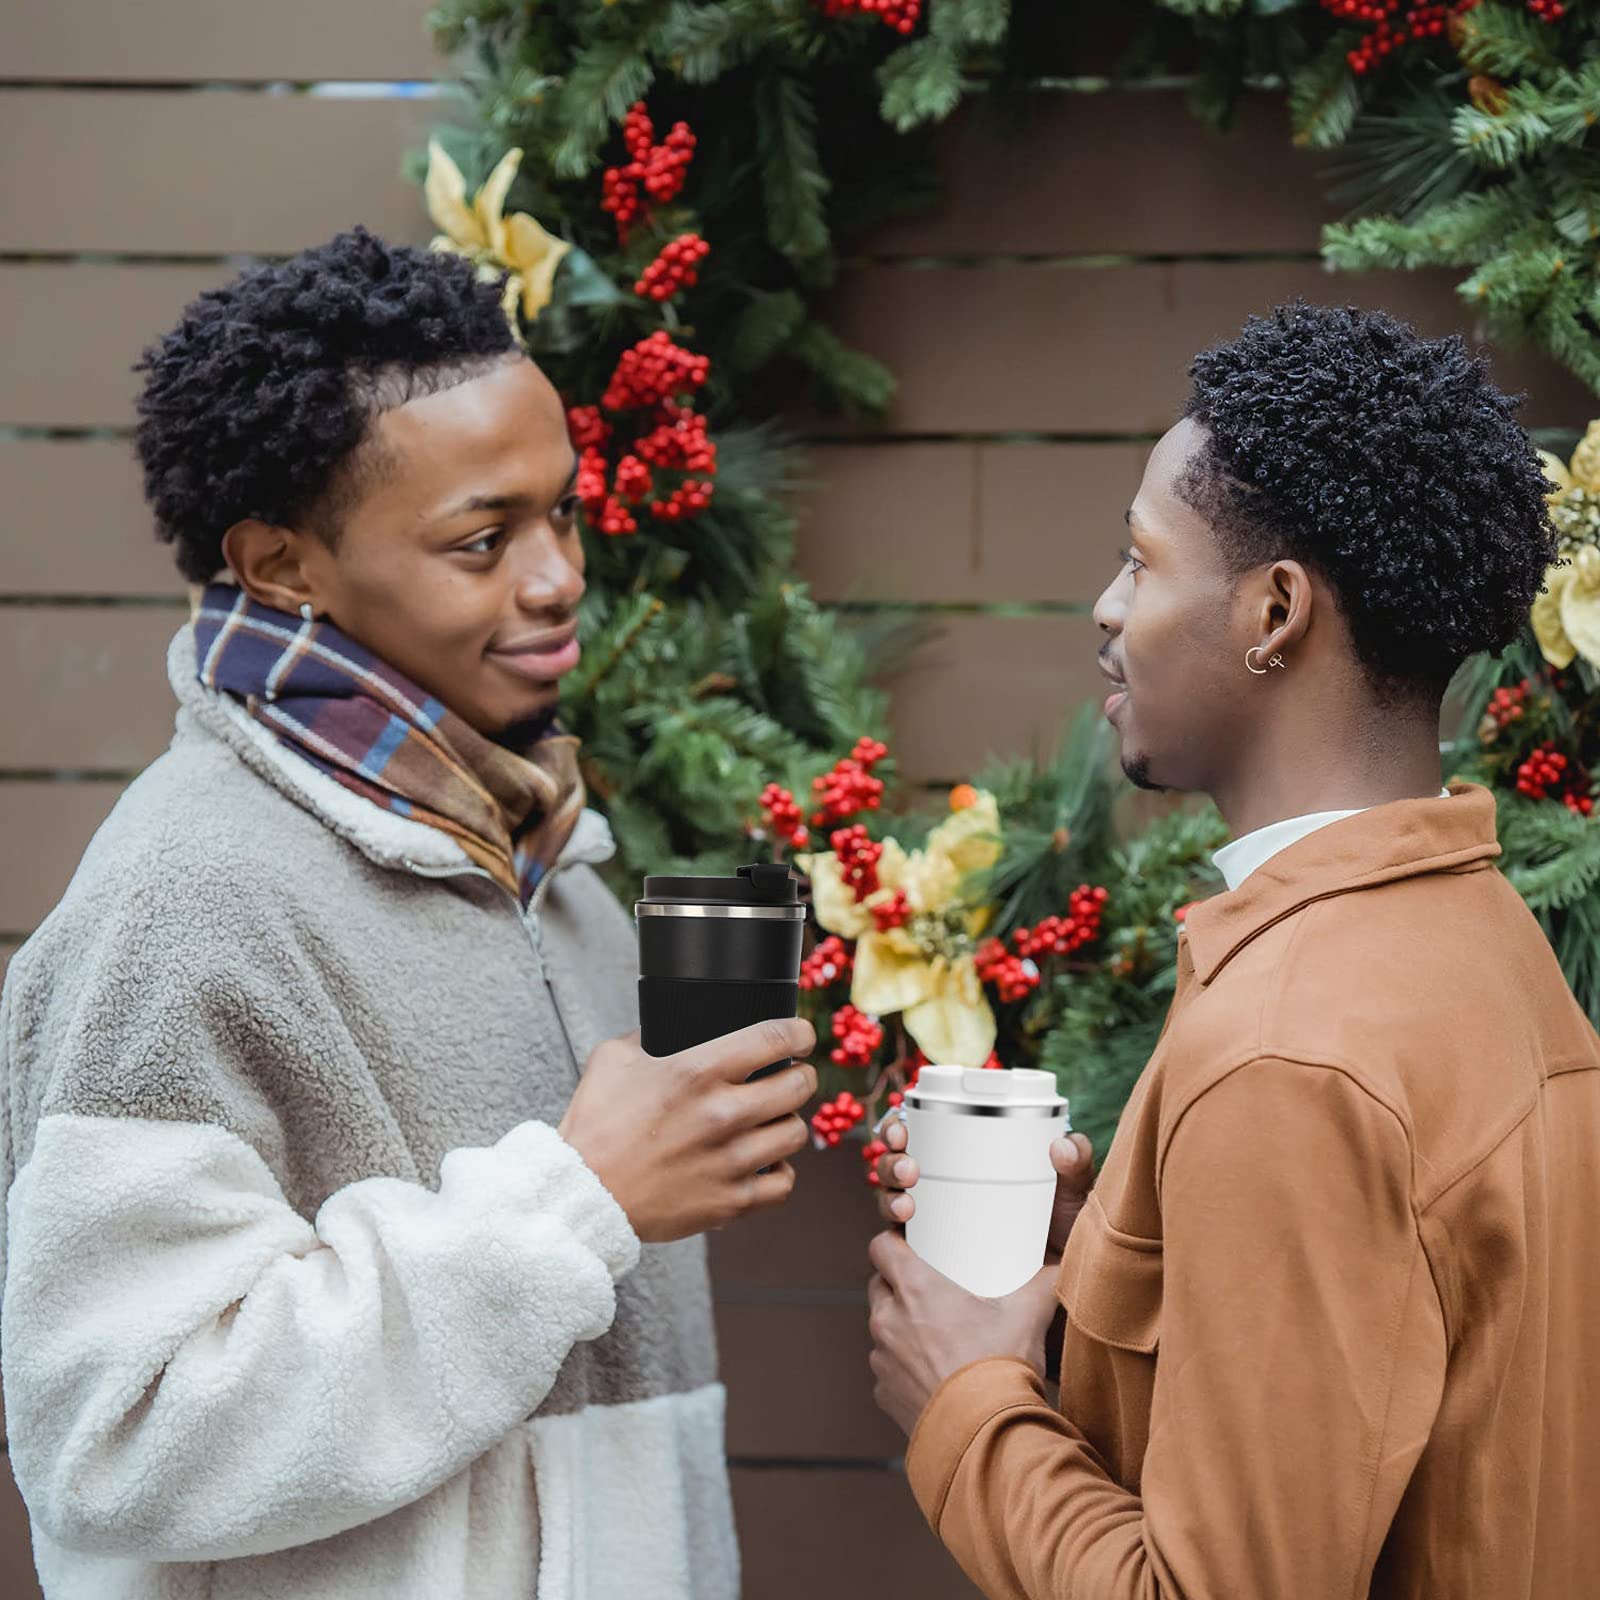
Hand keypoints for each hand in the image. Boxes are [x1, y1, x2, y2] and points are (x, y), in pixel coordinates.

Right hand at [560, 1018, 816, 1242]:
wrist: (582, 1194)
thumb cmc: (595, 1126)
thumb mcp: (614, 1058)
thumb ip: (650, 1035)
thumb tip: (676, 1025)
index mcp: (698, 1071)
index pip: (776, 1038)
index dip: (800, 1032)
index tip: (801, 1036)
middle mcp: (723, 1113)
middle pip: (799, 1085)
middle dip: (800, 1075)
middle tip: (790, 1076)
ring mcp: (731, 1160)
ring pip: (796, 1133)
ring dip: (787, 1123)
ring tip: (772, 1121)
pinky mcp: (731, 1201)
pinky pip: (784, 1183)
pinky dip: (779, 1172)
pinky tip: (765, 1163)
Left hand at [866, 1230, 1059, 1437]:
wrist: (985, 1437)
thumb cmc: (999, 1370)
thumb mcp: (1027, 1316)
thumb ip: (1044, 1284)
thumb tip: (1060, 1269)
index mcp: (916, 1290)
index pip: (881, 1248)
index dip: (893, 1244)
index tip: (909, 1247)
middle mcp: (890, 1321)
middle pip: (880, 1286)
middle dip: (898, 1286)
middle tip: (930, 1292)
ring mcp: (883, 1360)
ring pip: (882, 1330)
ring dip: (901, 1328)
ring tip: (935, 1336)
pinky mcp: (885, 1395)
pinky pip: (888, 1371)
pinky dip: (904, 1369)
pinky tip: (933, 1375)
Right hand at [875, 1120, 1095, 1262]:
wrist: (1062, 1299)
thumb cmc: (1066, 1241)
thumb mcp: (1071, 1200)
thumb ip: (1077, 1169)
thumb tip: (1061, 1145)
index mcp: (968, 1162)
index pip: (920, 1134)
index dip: (899, 1129)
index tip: (902, 1131)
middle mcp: (943, 1188)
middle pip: (898, 1164)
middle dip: (890, 1162)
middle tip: (909, 1170)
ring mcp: (935, 1224)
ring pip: (892, 1198)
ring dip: (888, 1196)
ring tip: (906, 1207)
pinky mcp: (930, 1260)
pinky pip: (898, 1244)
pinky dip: (892, 1236)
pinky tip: (902, 1235)